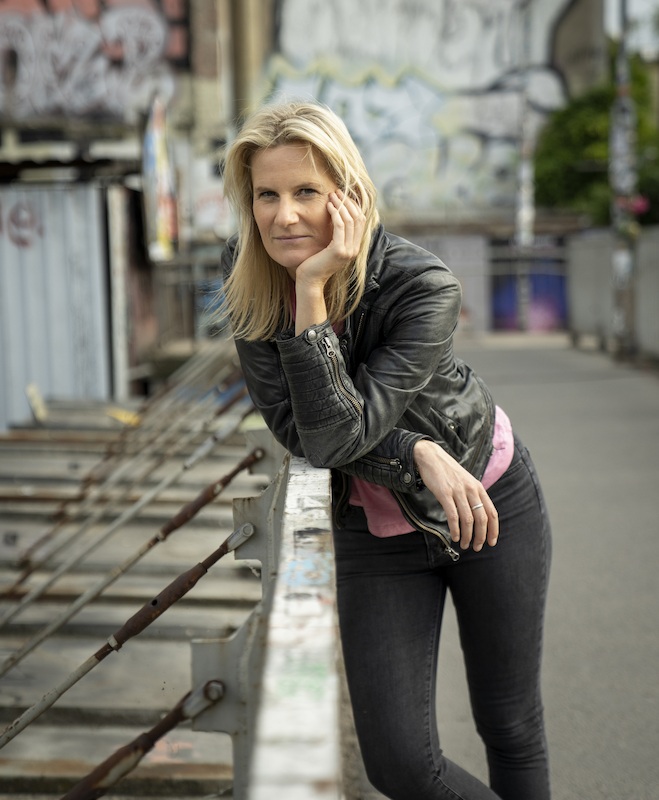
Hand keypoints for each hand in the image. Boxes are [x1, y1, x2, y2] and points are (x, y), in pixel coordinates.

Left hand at [294, 192, 365, 334]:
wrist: (310, 281)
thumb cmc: (316, 263)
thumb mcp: (329, 248)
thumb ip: (336, 236)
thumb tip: (337, 217)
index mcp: (354, 248)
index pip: (360, 221)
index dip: (353, 206)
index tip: (343, 195)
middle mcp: (355, 249)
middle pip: (358, 218)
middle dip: (348, 202)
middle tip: (337, 191)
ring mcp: (348, 251)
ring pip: (350, 220)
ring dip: (341, 205)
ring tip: (331, 195)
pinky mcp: (338, 251)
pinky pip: (340, 226)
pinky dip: (335, 213)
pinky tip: (328, 206)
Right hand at [413, 439, 498, 551]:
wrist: (430, 456)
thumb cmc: (447, 471)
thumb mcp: (465, 481)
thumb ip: (473, 495)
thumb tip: (477, 514)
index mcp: (478, 488)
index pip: (492, 512)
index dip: (493, 529)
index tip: (492, 542)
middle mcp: (471, 490)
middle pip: (481, 519)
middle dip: (481, 536)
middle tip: (476, 547)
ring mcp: (458, 491)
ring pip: (468, 520)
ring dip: (467, 536)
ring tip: (464, 544)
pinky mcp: (444, 493)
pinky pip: (453, 515)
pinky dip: (455, 529)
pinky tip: (454, 536)